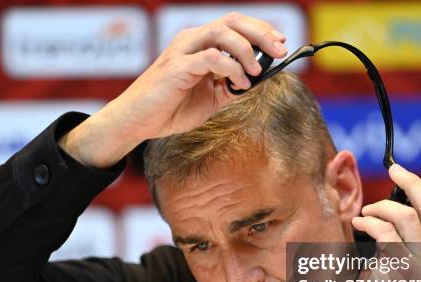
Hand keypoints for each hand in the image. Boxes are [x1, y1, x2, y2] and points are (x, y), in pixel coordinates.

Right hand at [60, 13, 287, 167]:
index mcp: (200, 44)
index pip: (235, 25)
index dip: (261, 30)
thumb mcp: (210, 97)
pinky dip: (232, 68)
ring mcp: (183, 51)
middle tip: (281, 50)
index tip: (282, 44)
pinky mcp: (177, 67)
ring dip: (247, 50)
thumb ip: (232, 86)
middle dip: (262, 33)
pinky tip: (240, 84)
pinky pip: (212, 58)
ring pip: (222, 33)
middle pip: (233, 21)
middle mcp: (192, 40)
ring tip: (258, 71)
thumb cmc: (170, 108)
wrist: (138, 122)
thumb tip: (260, 81)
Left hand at [349, 164, 420, 281]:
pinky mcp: (398, 270)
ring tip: (367, 212)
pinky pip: (385, 233)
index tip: (407, 177)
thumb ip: (412, 237)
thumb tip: (398, 201)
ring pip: (408, 215)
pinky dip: (369, 222)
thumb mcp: (410, 263)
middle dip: (411, 182)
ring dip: (382, 206)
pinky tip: (359, 224)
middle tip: (393, 171)